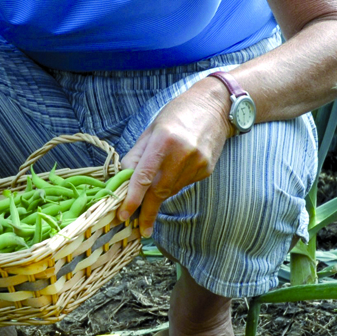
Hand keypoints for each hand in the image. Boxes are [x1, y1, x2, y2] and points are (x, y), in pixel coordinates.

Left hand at [116, 80, 232, 236]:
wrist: (215, 107)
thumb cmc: (177, 114)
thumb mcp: (151, 129)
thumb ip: (136, 155)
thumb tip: (121, 179)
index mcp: (163, 140)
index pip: (143, 176)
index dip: (132, 199)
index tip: (124, 216)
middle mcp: (182, 153)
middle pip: (159, 191)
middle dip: (147, 211)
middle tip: (141, 228)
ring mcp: (198, 163)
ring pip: (171, 190)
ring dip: (159, 194)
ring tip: (156, 186)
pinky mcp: (207, 169)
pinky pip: (184, 185)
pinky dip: (174, 184)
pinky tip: (175, 171)